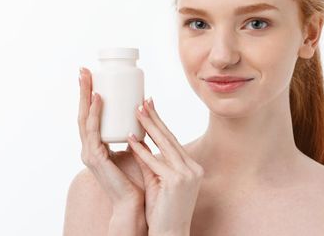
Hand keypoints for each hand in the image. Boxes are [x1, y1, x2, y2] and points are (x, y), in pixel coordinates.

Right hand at [77, 67, 145, 218]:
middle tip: (83, 69)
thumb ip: (135, 133)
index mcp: (97, 145)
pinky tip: (98, 98)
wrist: (136, 203)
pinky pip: (93, 130)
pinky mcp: (95, 158)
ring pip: (84, 118)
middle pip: (83, 113)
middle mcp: (89, 147)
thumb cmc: (137, 177)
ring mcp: (89, 153)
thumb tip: (145, 111)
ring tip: (87, 77)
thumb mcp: (135, 148)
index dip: (89, 95)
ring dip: (86, 96)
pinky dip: (95, 113)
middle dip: (82, 90)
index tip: (91, 75)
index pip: (90, 115)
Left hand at [126, 97, 204, 235]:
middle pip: (170, 137)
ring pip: (164, 145)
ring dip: (148, 126)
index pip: (173, 140)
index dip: (160, 123)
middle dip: (154, 118)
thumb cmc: (164, 211)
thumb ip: (152, 164)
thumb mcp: (159, 182)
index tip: (150, 107)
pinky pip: (155, 162)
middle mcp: (193, 168)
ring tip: (136, 111)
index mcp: (192, 167)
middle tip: (142, 101)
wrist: (170, 233)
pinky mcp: (176, 181)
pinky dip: (142, 150)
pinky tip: (131, 138)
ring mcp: (186, 174)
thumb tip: (140, 145)